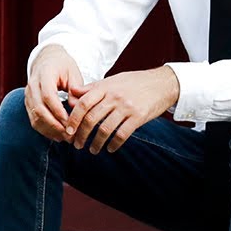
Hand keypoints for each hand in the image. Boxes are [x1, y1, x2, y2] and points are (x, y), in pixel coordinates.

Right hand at [25, 45, 83, 140]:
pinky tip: (58, 136)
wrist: (47, 60)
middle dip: (54, 125)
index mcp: (44, 74)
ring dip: (50, 130)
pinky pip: (34, 120)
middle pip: (39, 109)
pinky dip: (45, 130)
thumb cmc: (63, 66)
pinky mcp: (28, 104)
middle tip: (69, 135)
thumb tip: (77, 108)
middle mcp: (32, 85)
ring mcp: (28, 95)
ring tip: (66, 138)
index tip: (70, 122)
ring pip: (35, 117)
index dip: (58, 111)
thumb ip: (76, 89)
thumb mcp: (74, 72)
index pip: (48, 96)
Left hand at [64, 67, 179, 154]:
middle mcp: (115, 97)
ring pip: (105, 129)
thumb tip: (72, 93)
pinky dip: (114, 144)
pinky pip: (122, 134)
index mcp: (106, 87)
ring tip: (92, 150)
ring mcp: (127, 107)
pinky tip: (110, 148)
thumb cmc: (136, 82)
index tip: (68, 130)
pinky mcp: (138, 117)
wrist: (163, 83)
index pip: (83, 103)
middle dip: (81, 134)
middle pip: (91, 118)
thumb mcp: (113, 80)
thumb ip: (93, 88)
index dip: (73, 118)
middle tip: (76, 144)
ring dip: (96, 143)